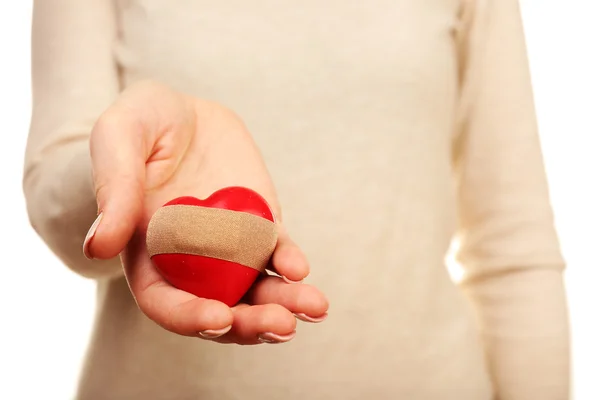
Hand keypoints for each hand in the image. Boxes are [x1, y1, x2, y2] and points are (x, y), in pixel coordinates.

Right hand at [83, 81, 328, 343]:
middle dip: (250, 323)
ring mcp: (230, 246)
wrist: (180, 112)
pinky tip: (300, 269)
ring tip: (313, 308)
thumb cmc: (138, 126)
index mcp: (147, 254)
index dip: (190, 316)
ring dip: (284, 303)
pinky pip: (277, 251)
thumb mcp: (117, 139)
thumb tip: (100, 247)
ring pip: (257, 287)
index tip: (218, 318)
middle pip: (221, 307)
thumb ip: (113, 189)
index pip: (165, 302)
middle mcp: (191, 261)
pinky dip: (290, 262)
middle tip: (281, 324)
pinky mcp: (259, 224)